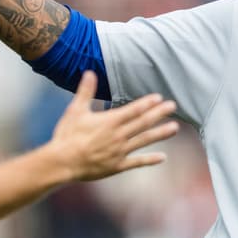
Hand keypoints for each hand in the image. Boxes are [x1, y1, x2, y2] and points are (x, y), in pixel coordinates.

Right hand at [49, 72, 178, 181]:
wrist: (62, 162)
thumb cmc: (67, 135)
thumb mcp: (75, 110)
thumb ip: (85, 91)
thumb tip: (90, 72)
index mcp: (109, 121)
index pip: (133, 109)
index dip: (147, 103)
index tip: (159, 98)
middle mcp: (118, 135)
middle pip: (143, 122)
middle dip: (159, 113)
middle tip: (173, 106)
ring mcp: (119, 152)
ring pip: (144, 140)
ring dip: (160, 133)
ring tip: (175, 128)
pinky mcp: (117, 166)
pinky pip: (137, 162)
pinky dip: (150, 160)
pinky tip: (162, 157)